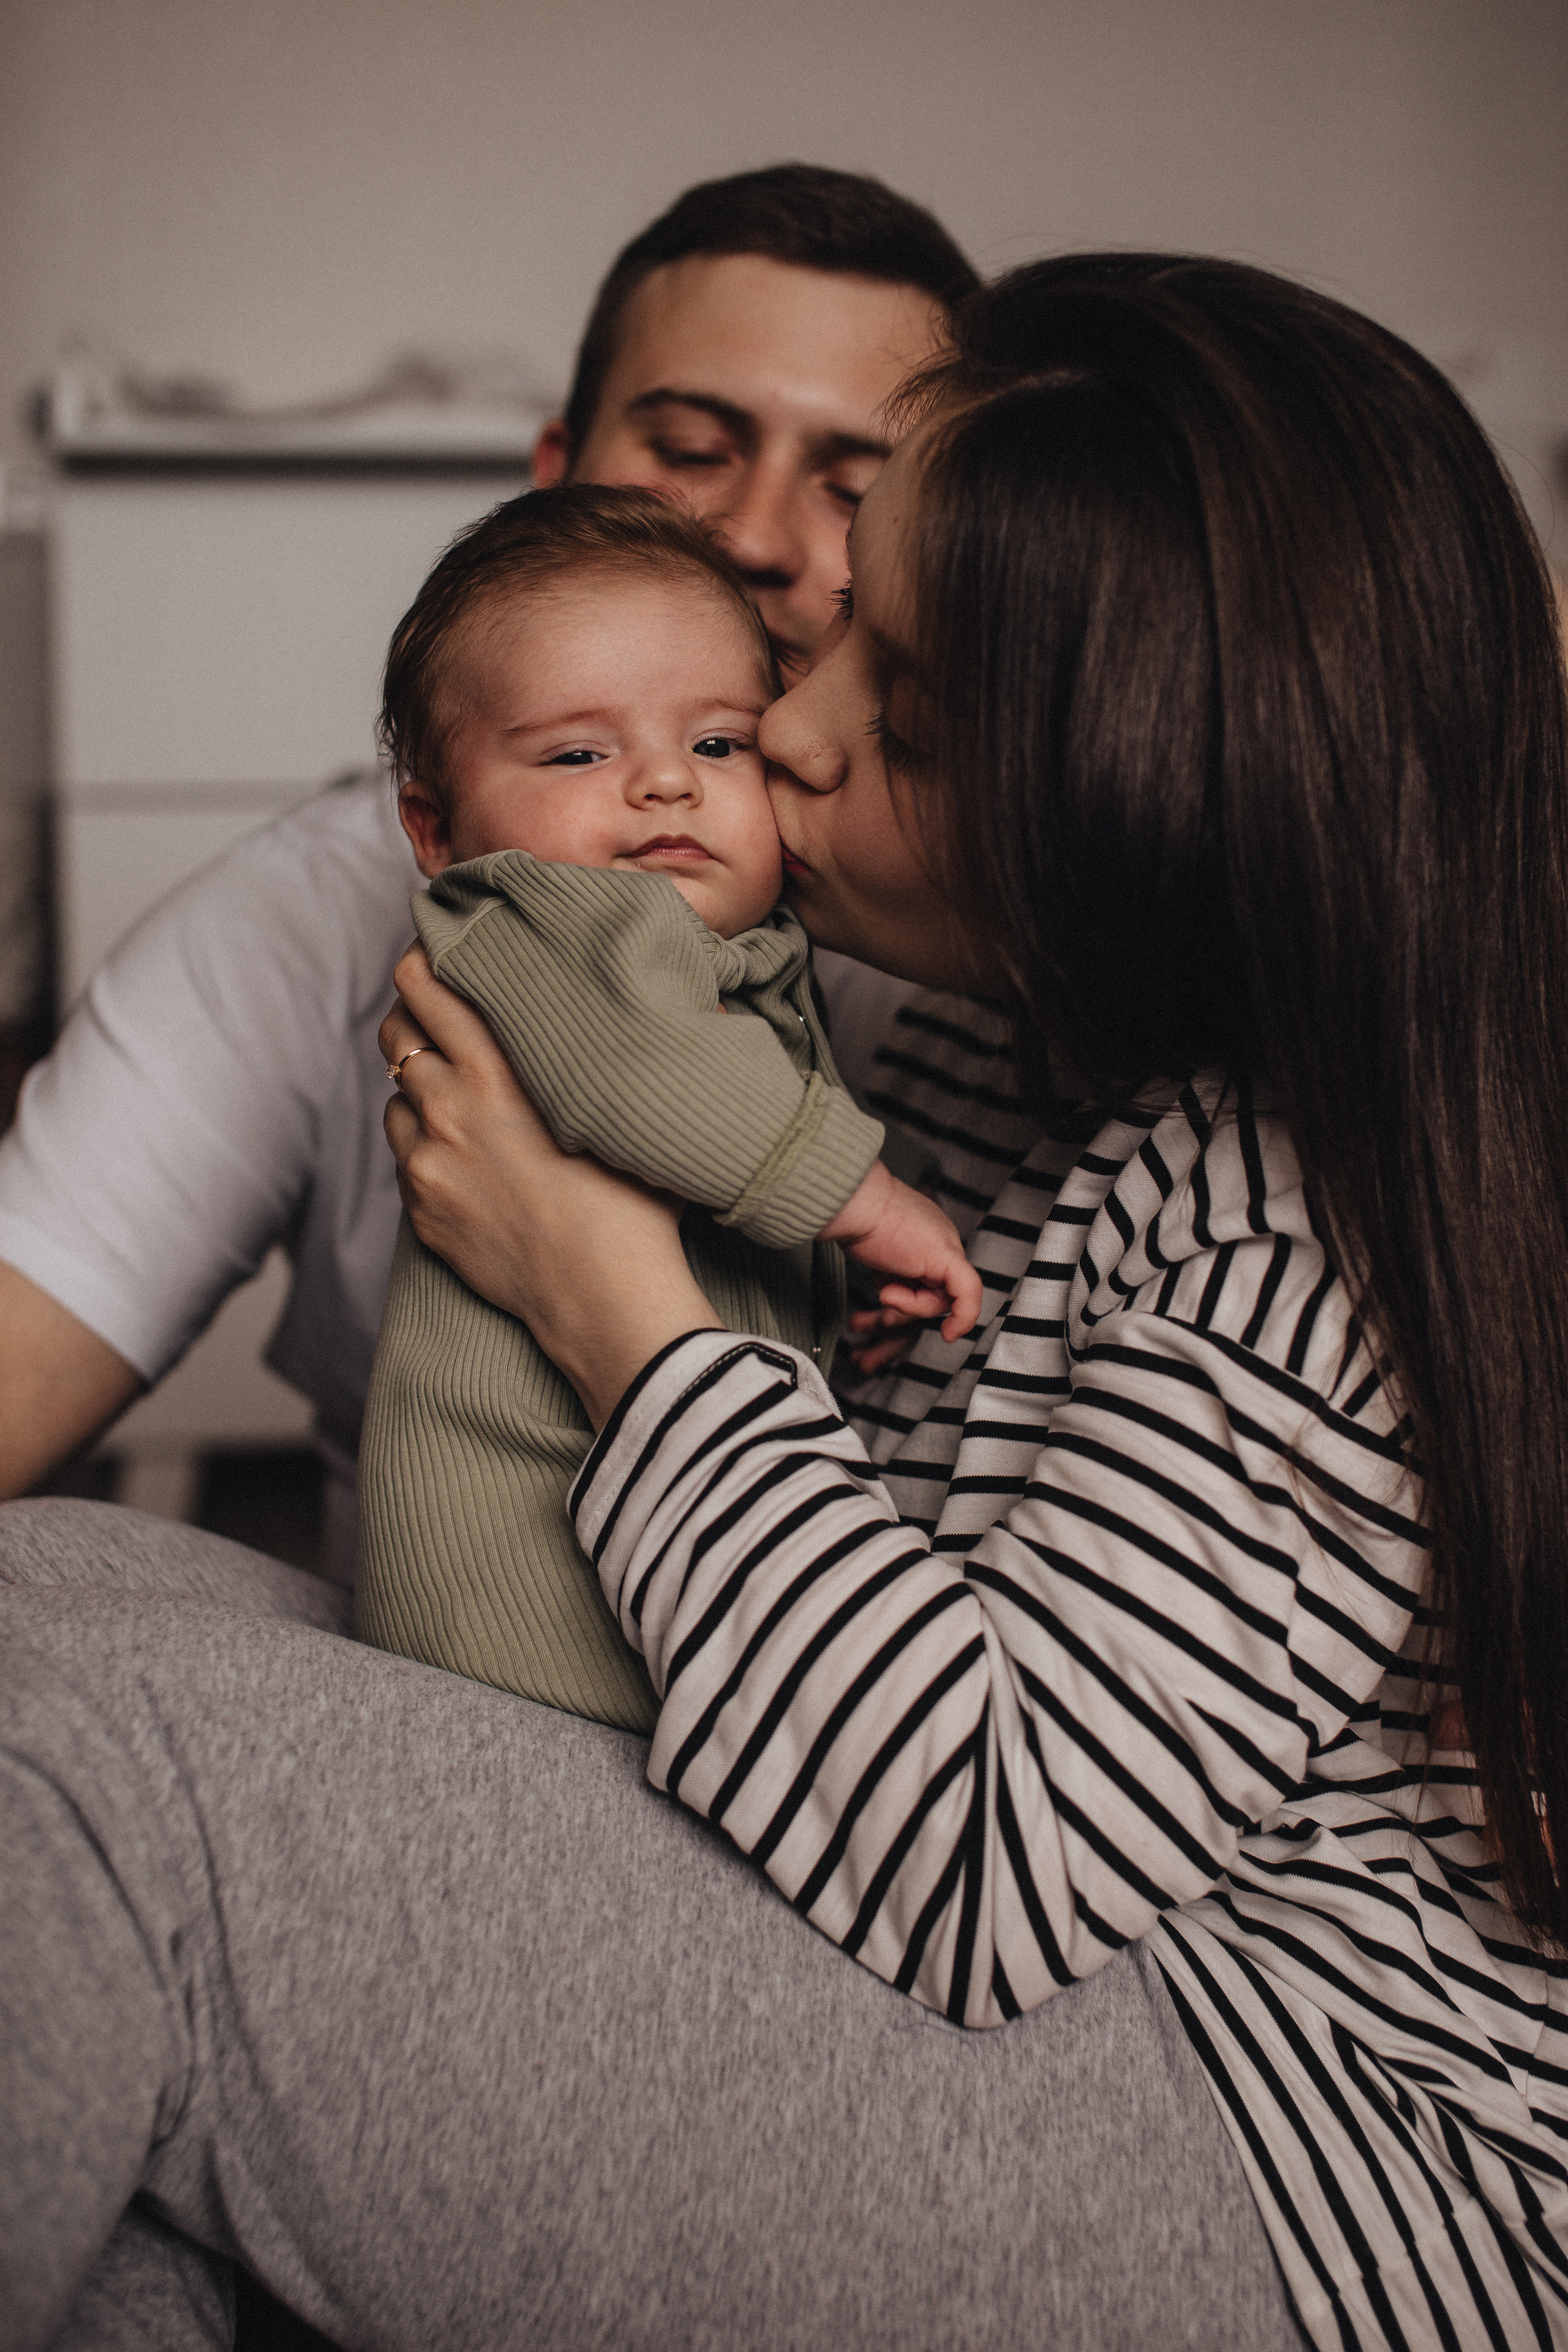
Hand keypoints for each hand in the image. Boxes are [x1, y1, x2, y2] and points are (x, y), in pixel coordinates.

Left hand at [380, 947, 721, 1427]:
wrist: (603, 1299)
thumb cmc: (633, 1206)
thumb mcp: (629, 1111)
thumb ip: (624, 1052)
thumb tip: (705, 999)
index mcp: (500, 1071)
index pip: (431, 986)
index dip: (424, 963)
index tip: (433, 955)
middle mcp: (451, 1108)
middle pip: (397, 1032)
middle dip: (412, 1018)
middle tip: (435, 1017)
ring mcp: (428, 1162)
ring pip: (395, 1096)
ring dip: (417, 1087)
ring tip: (452, 1093)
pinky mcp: (423, 1211)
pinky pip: (403, 1158)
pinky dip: (422, 1146)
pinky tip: (459, 1155)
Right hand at [821, 1161, 983, 1369]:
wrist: (855, 1203)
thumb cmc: (857, 1221)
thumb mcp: (877, 1252)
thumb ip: (892, 1270)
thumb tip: (890, 1289)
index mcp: (927, 1234)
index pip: (932, 1277)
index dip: (914, 1297)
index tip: (894, 1305)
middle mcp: (942, 1237)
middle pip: (938, 1289)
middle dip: (911, 1303)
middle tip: (885, 1294)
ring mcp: (947, 1246)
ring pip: (942, 1297)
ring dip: (911, 1305)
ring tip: (886, 1289)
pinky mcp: (948, 1258)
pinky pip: (967, 1296)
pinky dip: (963, 1317)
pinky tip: (950, 1333)